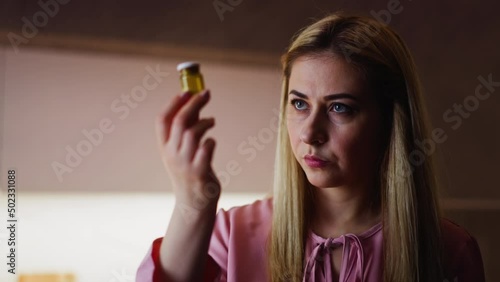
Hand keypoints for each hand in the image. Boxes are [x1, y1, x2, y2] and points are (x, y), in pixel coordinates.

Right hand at [155, 90, 219, 209]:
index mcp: (164, 147)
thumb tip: (195, 103)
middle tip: (206, 93)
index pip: (162, 121)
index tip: (185, 91)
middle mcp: (172, 154)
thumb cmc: (189, 172)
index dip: (173, 103)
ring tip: (212, 121)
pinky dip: (211, 141)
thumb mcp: (182, 151)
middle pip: (180, 122)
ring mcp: (185, 164)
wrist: (193, 204)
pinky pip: (206, 149)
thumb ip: (187, 128)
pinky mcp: (199, 172)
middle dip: (194, 104)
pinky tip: (212, 142)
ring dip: (205, 122)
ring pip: (192, 133)